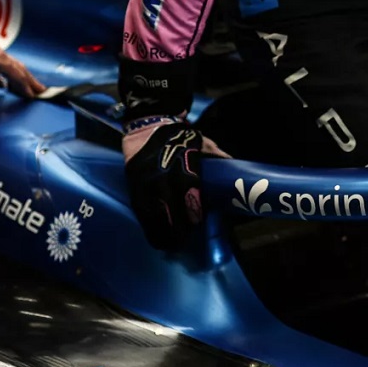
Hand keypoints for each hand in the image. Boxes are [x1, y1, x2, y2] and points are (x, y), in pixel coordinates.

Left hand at [0, 34, 45, 119]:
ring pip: (11, 67)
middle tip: (41, 89)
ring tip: (24, 87)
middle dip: (30, 81)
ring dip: (19, 77)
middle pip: (20, 70)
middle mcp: (0, 56)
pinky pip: (0, 66)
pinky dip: (4, 76)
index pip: (18, 76)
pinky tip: (1, 83)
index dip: (26, 87)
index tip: (34, 96)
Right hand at [122, 119, 228, 249]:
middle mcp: (163, 176)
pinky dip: (146, 222)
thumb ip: (217, 156)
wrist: (148, 121)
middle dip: (175, 230)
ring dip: (159, 231)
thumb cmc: (179, 134)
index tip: (196, 224)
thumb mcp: (202, 142)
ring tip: (166, 245)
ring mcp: (145, 180)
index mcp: (183, 166)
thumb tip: (234, 165)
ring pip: (152, 213)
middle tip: (181, 243)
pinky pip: (139, 207)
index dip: (193, 214)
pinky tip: (151, 232)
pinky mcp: (132, 182)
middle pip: (169, 210)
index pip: (190, 196)